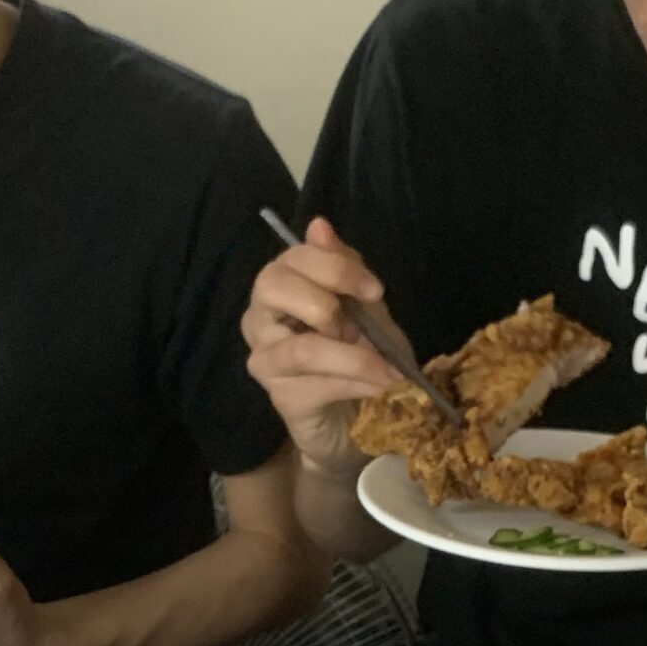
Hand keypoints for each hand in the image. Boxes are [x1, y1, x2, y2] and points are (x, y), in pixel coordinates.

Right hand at [242, 217, 403, 479]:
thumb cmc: (360, 356)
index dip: (334, 267)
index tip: (374, 290)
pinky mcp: (280, 397)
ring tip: (385, 368)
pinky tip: (380, 385)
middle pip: (272, 286)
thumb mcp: (366, 309)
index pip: (291, 257)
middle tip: (361, 326)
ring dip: (352, 355)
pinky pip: (317, 383)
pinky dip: (357, 382)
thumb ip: (346, 270)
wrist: (359, 419)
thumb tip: (319, 225)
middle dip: (325, 300)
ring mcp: (265, 360)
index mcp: (282, 287)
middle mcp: (261, 319)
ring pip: (300, 346)